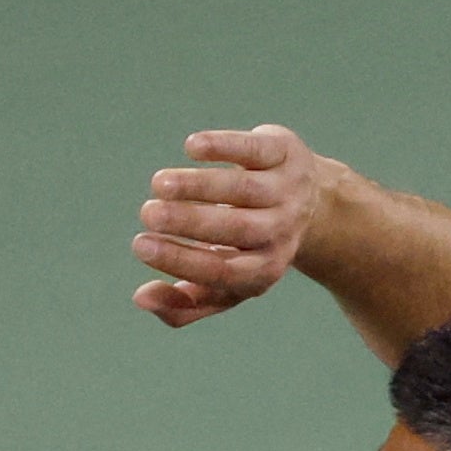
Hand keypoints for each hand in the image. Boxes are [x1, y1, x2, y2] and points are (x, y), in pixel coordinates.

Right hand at [131, 124, 327, 327]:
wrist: (311, 204)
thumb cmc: (248, 250)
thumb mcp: (223, 286)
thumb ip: (182, 304)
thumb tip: (139, 298)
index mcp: (262, 270)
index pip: (221, 270)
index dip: (179, 259)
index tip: (140, 244)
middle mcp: (280, 232)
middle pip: (236, 229)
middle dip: (188, 221)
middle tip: (147, 213)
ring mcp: (287, 190)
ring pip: (243, 189)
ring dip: (198, 185)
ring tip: (159, 183)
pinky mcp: (284, 153)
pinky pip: (255, 150)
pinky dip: (224, 146)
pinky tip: (192, 146)